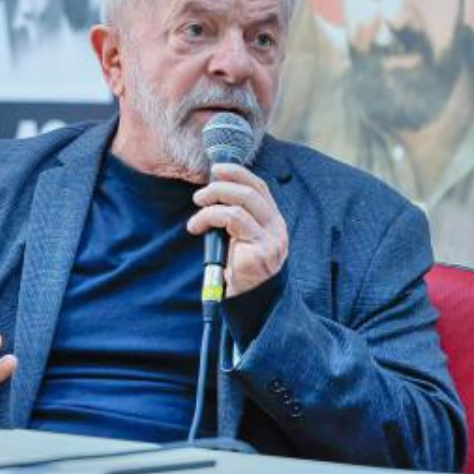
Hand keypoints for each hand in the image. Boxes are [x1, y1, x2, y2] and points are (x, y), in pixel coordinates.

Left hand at [188, 163, 287, 297]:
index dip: (238, 173)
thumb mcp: (240, 239)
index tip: (217, 168)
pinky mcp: (259, 251)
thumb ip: (236, 218)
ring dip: (212, 201)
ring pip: (241, 204)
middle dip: (222, 185)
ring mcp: (270, 240)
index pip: (260, 188)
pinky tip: (197, 227)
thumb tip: (212, 192)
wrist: (252, 304)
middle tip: (200, 194)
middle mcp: (276, 228)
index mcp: (273, 222)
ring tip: (197, 209)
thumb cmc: (241, 271)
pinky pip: (232, 220)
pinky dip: (209, 217)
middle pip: (251, 191)